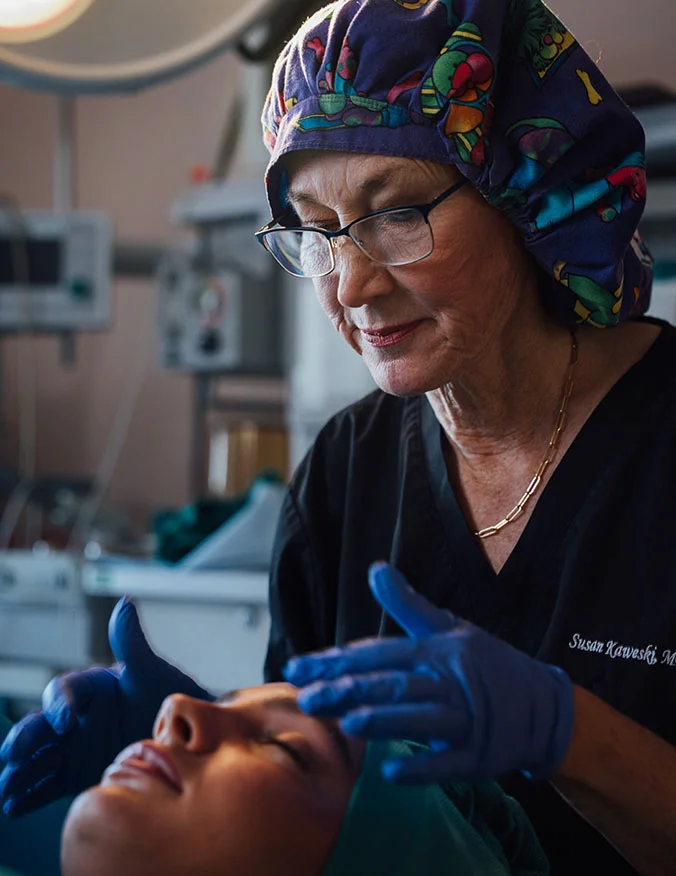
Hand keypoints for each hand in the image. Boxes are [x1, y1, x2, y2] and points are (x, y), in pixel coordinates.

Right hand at [0, 597, 213, 816]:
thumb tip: (124, 603)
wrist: (185, 736)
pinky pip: (42, 786)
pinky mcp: (73, 776)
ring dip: (18, 769)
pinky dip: (25, 794)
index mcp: (88, 689)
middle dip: (23, 738)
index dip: (60, 703)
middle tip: (15, 753)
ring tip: (9, 784)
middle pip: (37, 726)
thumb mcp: (151, 671)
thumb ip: (132, 643)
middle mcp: (73, 718)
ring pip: (33, 758)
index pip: (64, 691)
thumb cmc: (166, 695)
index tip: (66, 719)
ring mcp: (71, 748)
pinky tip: (15, 805)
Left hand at [284, 562, 573, 783]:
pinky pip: (449, 764)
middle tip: (307, 699)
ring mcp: (465, 720)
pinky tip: (392, 772)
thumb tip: (375, 569)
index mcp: (435, 651)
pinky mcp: (480, 756)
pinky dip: (423, 768)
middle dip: (349, 690)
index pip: (378, 654)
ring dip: (385, 720)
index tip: (297, 670)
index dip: (337, 660)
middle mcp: (448, 682)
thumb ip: (408, 604)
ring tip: (348, 722)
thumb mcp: (450, 628)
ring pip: (420, 718)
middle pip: (394, 684)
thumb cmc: (488, 666)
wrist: (546, 706)